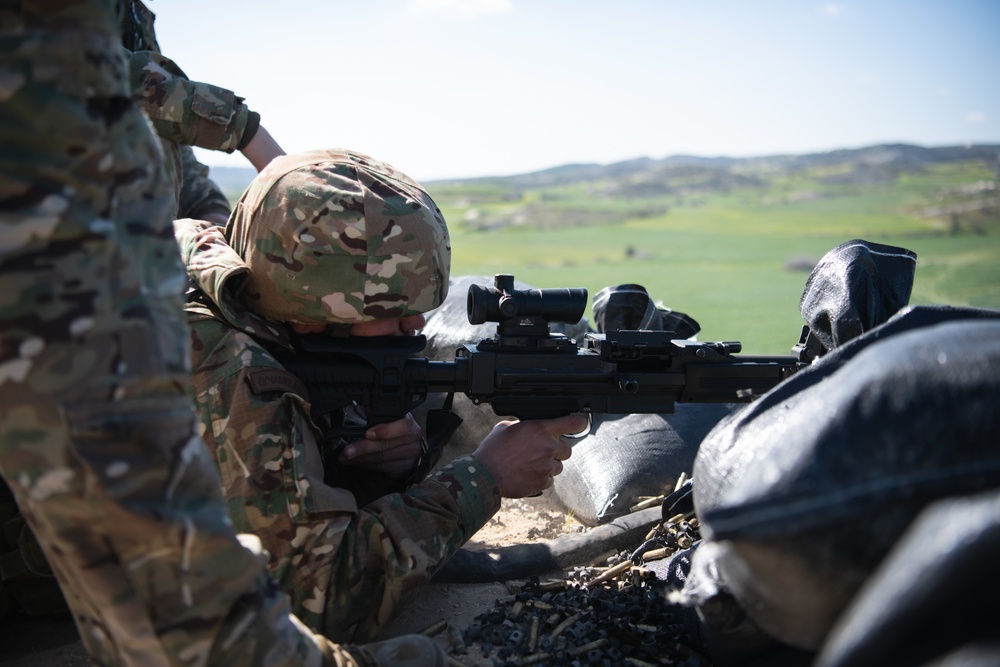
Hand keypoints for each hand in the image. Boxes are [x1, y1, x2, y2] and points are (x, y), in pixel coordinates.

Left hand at [338, 413, 422, 478]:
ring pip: (381, 458)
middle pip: (386, 445)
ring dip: (360, 458)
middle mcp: (413, 440)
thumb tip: (360, 404)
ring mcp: (411, 455)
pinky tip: (357, 462)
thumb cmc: (396, 432)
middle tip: (348, 451)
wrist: (407, 450)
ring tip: (346, 457)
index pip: (402, 426)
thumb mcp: (389, 420)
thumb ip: (376, 413)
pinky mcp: (405, 468)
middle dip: (363, 447)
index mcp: (410, 424)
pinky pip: (382, 467)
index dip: (385, 430)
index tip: (368, 433)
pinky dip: (366, 465)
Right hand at [472, 414, 586, 497]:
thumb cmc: (493, 450)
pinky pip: (549, 480)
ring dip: (549, 465)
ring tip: (531, 465)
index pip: (572, 423)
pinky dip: (541, 478)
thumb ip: (525, 426)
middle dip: (557, 450)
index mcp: (540, 429)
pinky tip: (527, 474)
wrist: (485, 475)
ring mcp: (547, 466)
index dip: (579, 422)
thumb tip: (531, 427)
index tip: (581, 423)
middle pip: (568, 449)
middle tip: (543, 451)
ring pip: (558, 466)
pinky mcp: (542, 482)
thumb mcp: (506, 427)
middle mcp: (548, 447)